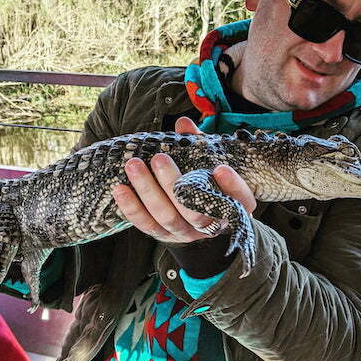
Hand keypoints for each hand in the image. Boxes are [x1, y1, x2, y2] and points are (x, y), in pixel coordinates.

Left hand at [113, 117, 255, 243]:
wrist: (199, 214)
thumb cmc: (209, 182)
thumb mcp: (211, 163)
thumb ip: (201, 145)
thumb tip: (183, 123)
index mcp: (234, 206)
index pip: (241, 201)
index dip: (233, 187)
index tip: (221, 168)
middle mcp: (212, 224)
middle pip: (194, 211)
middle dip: (173, 184)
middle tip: (159, 158)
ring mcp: (188, 233)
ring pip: (167, 217)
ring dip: (148, 192)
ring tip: (134, 165)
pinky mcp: (166, 236)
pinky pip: (147, 226)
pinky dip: (132, 208)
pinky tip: (120, 189)